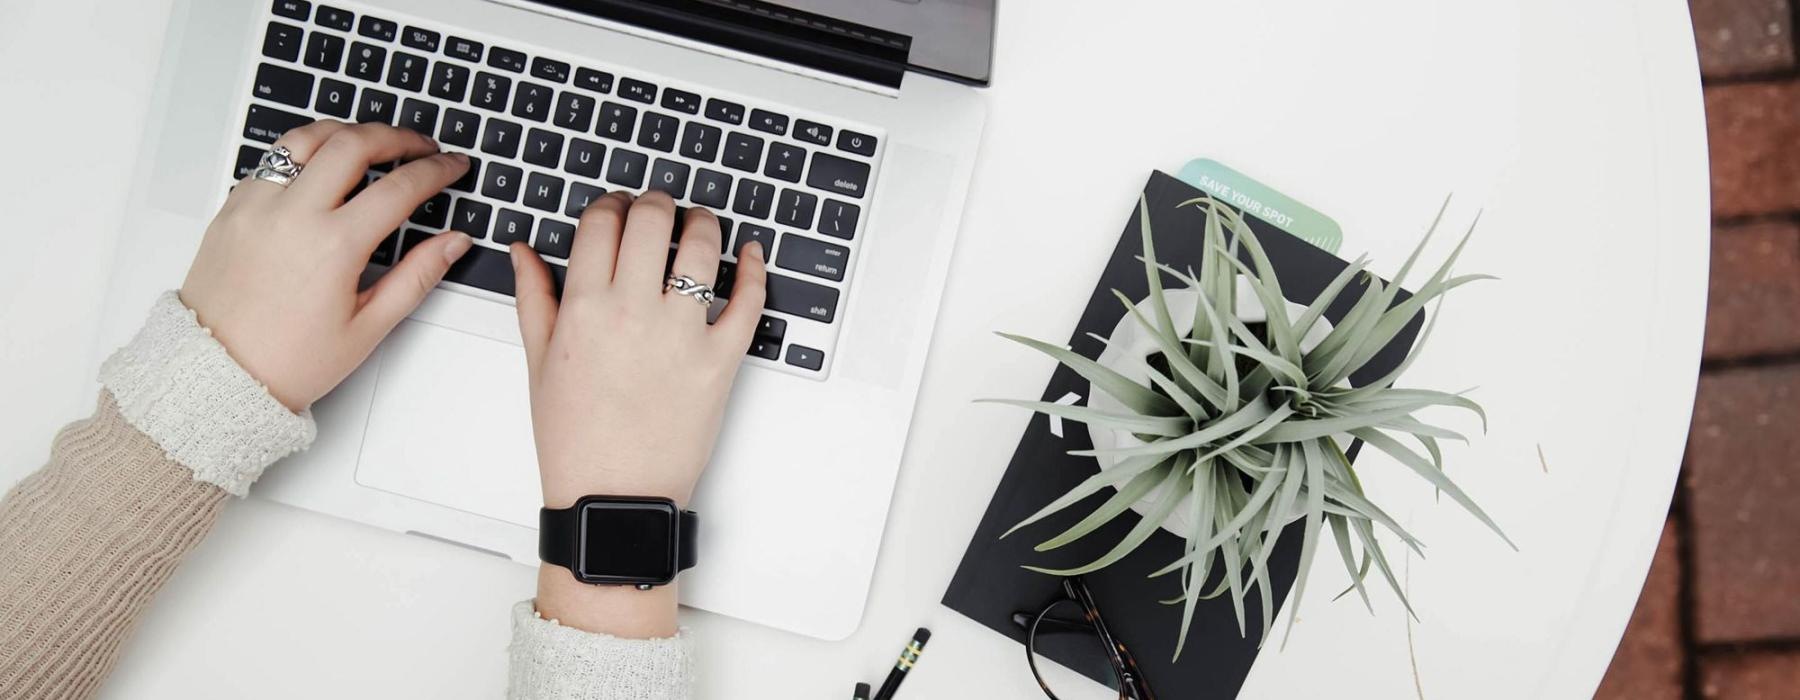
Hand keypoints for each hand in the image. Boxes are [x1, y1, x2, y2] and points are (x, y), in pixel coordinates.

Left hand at [180, 121, 472, 410]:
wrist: (217, 374)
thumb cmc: (287, 360)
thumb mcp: (368, 327)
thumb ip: (417, 276)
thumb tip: (452, 243)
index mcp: (333, 246)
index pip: (400, 187)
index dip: (436, 170)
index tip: (452, 166)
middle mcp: (292, 215)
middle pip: (353, 143)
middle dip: (397, 136)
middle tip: (420, 145)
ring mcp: (257, 206)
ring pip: (307, 138)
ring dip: (346, 132)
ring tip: (371, 142)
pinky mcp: (232, 208)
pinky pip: (272, 161)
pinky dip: (304, 154)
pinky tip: (322, 169)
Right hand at [510, 190, 766, 636]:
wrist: (613, 497)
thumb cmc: (575, 439)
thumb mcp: (539, 364)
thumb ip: (534, 298)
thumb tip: (525, 251)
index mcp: (584, 308)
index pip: (602, 223)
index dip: (611, 204)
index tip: (617, 209)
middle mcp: (634, 312)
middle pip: (652, 220)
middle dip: (655, 203)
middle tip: (658, 209)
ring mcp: (682, 334)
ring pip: (702, 248)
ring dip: (703, 223)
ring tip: (699, 225)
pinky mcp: (721, 360)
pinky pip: (748, 301)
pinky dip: (754, 269)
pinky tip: (750, 254)